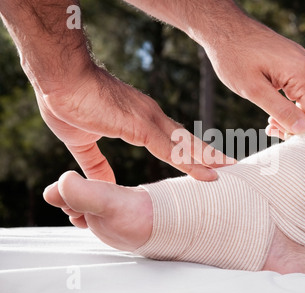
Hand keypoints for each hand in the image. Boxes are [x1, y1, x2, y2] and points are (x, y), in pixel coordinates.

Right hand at [38, 64, 230, 182]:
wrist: (58, 80)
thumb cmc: (67, 104)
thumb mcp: (83, 142)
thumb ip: (96, 164)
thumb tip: (104, 184)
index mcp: (140, 121)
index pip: (172, 139)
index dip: (189, 151)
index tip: (205, 162)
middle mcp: (151, 118)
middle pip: (186, 141)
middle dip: (208, 154)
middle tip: (229, 164)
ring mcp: (150, 121)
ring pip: (186, 145)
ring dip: (209, 158)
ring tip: (229, 168)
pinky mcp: (142, 126)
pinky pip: (173, 150)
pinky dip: (193, 164)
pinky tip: (209, 174)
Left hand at [204, 19, 304, 136]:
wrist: (225, 29)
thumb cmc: (234, 57)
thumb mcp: (254, 90)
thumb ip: (281, 111)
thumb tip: (304, 130)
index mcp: (302, 72)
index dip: (302, 130)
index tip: (278, 134)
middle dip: (301, 124)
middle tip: (274, 130)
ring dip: (297, 115)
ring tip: (271, 123)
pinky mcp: (298, 62)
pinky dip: (294, 104)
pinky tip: (274, 111)